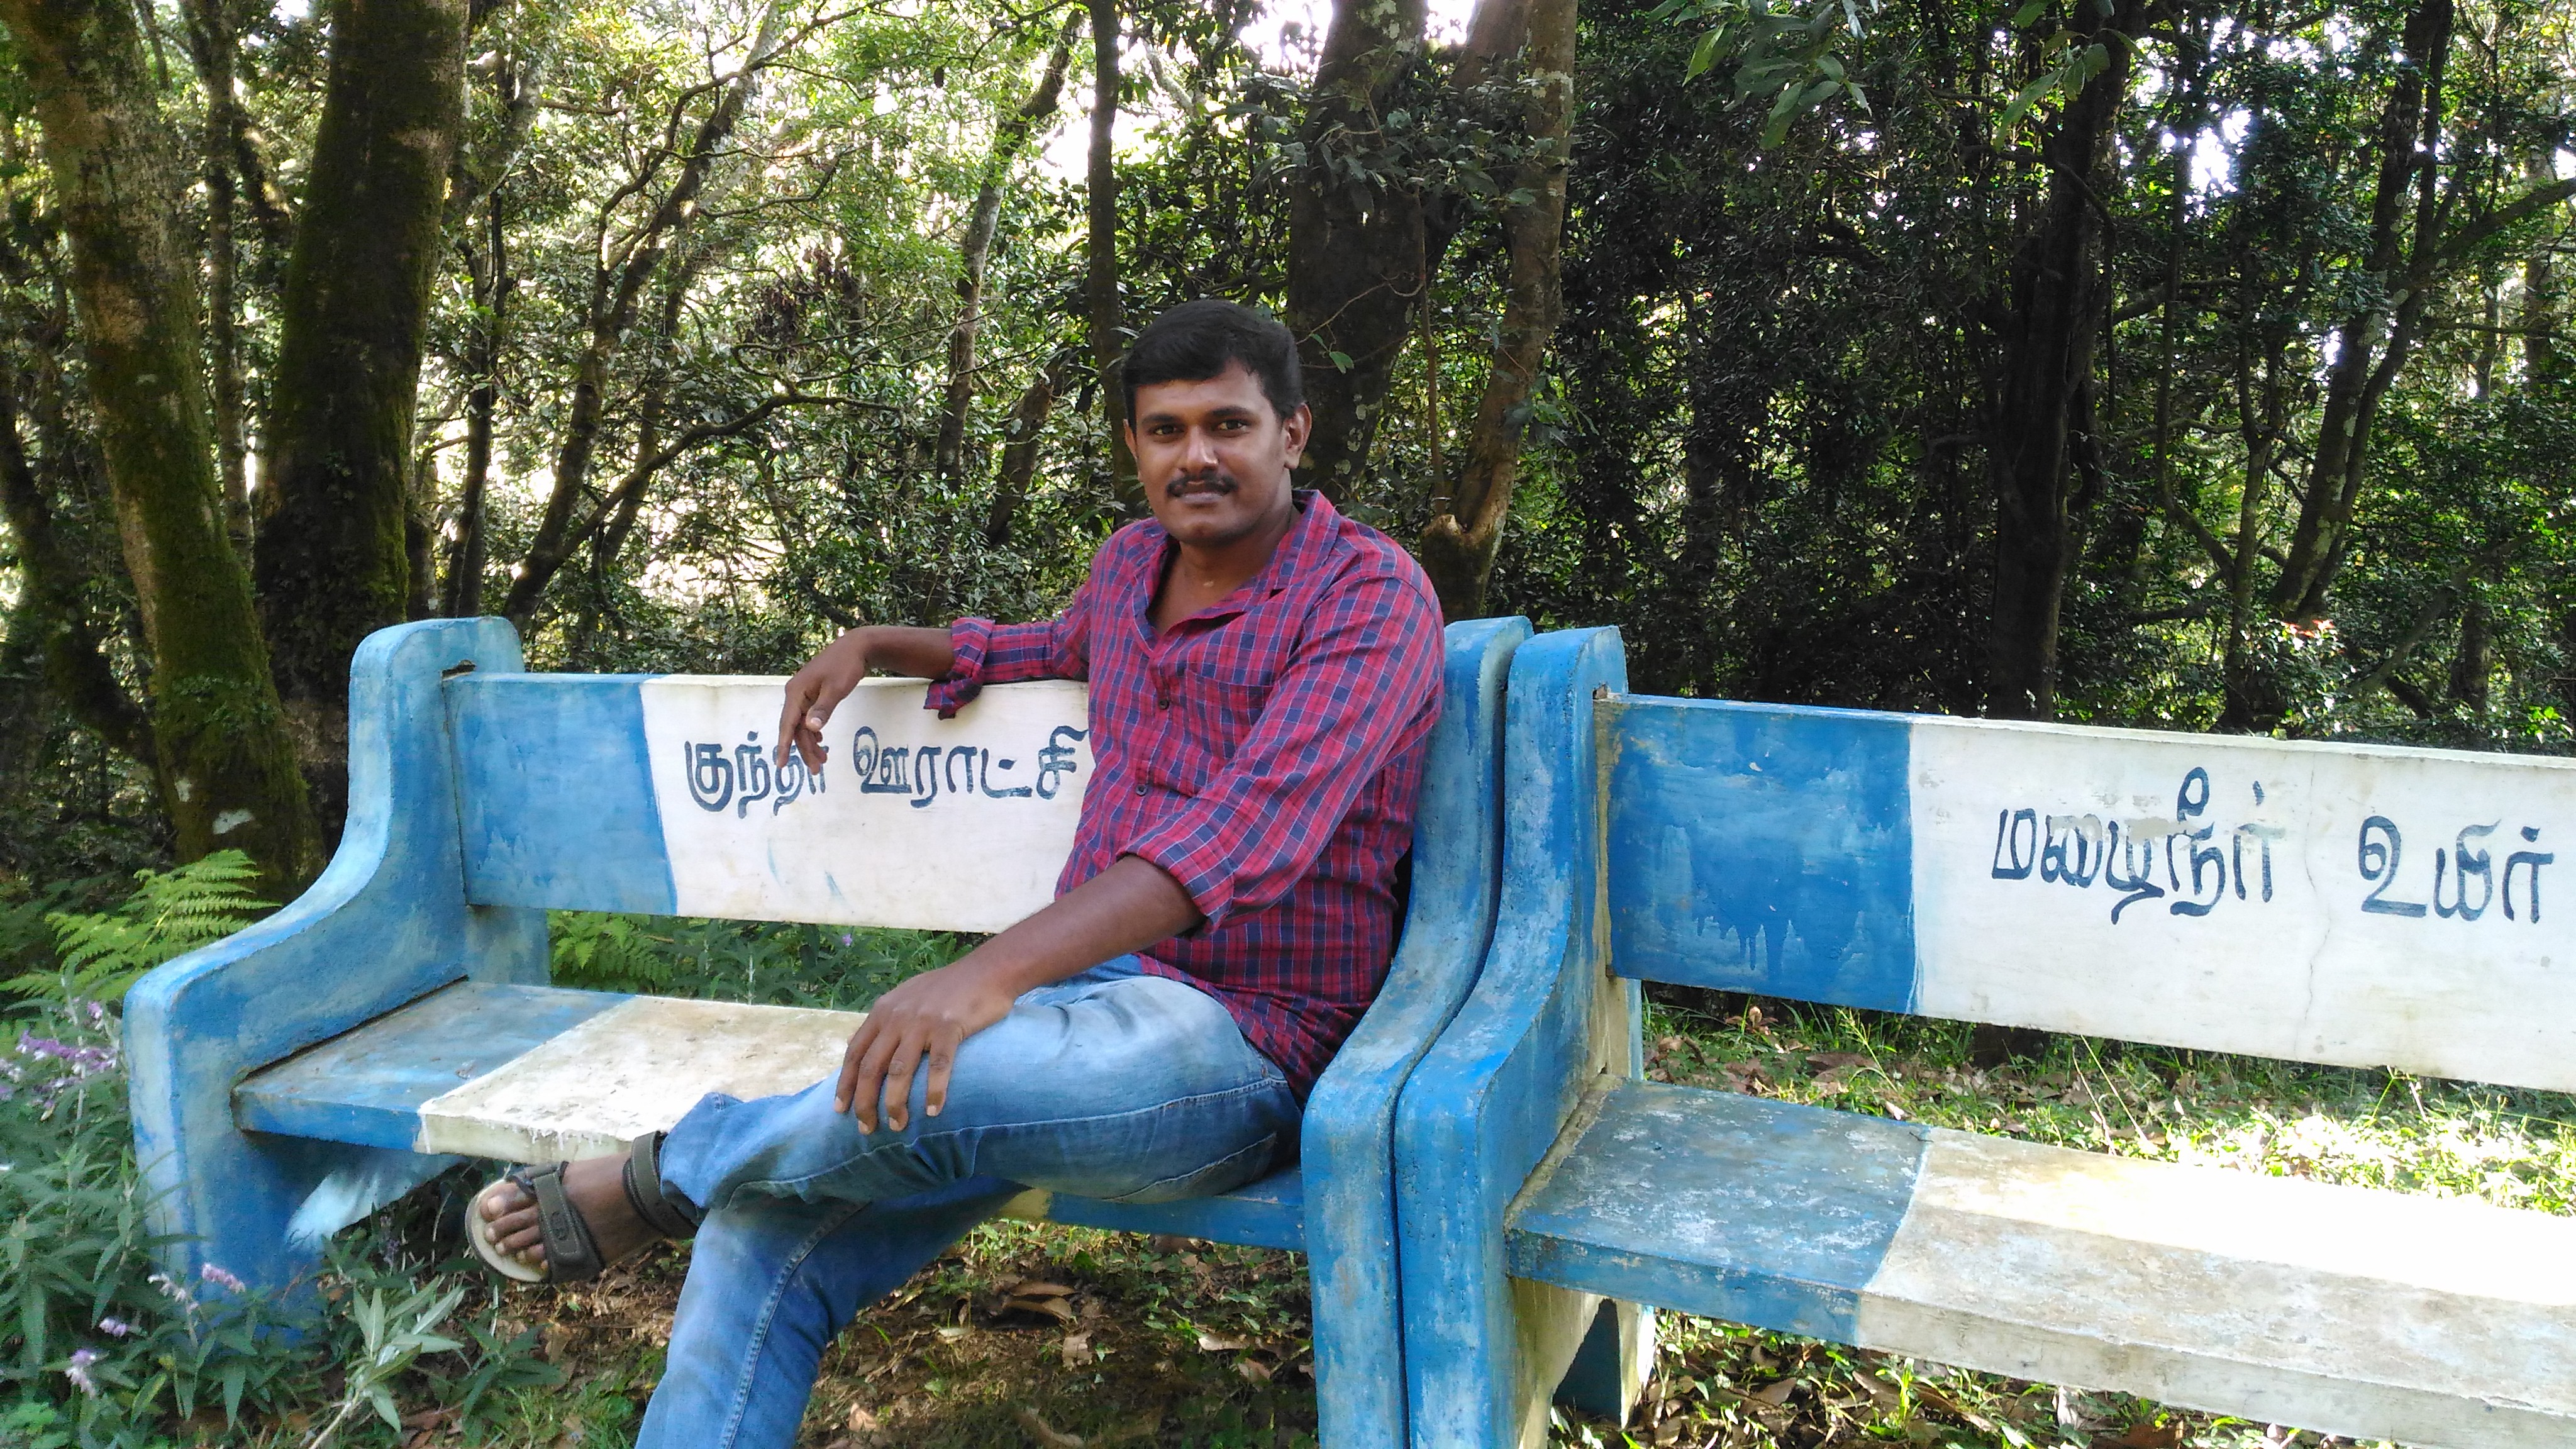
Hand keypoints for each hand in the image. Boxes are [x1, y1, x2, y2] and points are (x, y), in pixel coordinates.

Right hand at [776, 629, 873, 772]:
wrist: (855, 647)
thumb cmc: (845, 666)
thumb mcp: (836, 689)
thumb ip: (823, 709)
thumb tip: (810, 728)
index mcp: (796, 692)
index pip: (787, 724)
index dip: (784, 746)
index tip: (781, 765)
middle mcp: (795, 694)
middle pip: (795, 728)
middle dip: (805, 749)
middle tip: (816, 770)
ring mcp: (803, 694)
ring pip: (803, 724)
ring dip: (811, 742)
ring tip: (823, 760)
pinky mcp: (812, 694)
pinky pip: (808, 717)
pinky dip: (814, 731)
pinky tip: (820, 741)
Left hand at [835, 957, 1018, 1131]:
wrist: (987, 970)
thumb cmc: (947, 988)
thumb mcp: (904, 997)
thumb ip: (881, 1021)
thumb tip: (854, 1045)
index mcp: (883, 1012)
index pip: (854, 1052)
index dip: (845, 1084)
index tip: (840, 1110)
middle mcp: (897, 1017)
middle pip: (871, 1067)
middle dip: (865, 1102)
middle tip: (867, 1129)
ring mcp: (923, 1022)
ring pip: (899, 1071)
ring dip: (895, 1103)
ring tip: (897, 1126)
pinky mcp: (950, 1027)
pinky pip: (939, 1066)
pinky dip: (935, 1091)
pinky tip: (934, 1111)